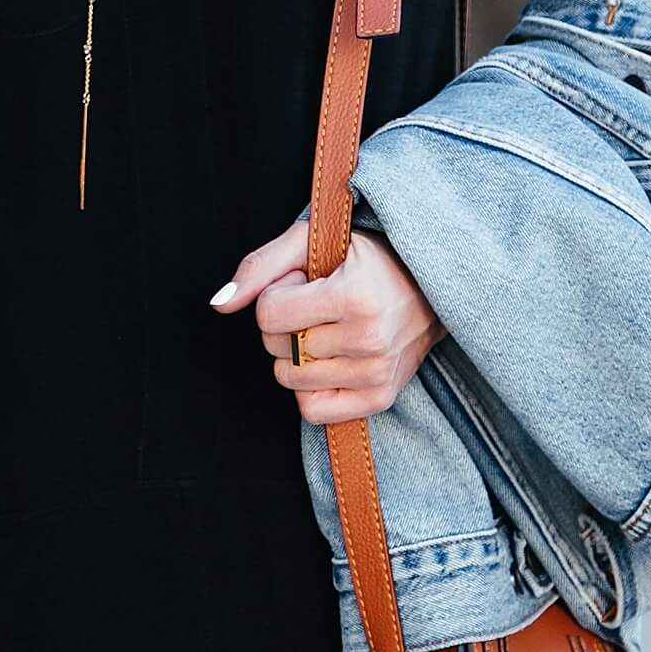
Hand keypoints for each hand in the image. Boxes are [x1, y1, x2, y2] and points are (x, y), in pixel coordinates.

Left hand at [208, 216, 446, 424]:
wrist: (429, 284)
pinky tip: (328, 358)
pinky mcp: (380, 398)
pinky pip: (312, 410)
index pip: (268, 315)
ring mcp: (376, 374)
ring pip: (290, 379)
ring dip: (296, 354)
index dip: (277, 295)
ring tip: (326, 327)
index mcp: (353, 298)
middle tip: (317, 303)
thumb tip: (221, 303)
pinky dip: (309, 387)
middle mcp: (367, 341)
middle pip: (277, 348)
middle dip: (284, 324)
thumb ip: (261, 266)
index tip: (303, 283)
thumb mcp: (312, 241)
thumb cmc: (366, 257)